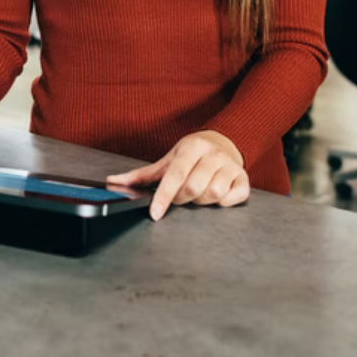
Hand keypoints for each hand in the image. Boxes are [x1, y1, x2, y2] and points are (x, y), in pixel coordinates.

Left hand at [107, 130, 248, 220]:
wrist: (222, 142)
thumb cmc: (191, 155)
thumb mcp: (167, 160)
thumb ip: (141, 174)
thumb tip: (112, 181)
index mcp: (192, 147)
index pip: (175, 175)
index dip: (164, 196)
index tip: (155, 214)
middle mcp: (213, 154)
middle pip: (193, 188)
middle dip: (182, 199)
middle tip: (180, 196)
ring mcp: (231, 166)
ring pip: (213, 194)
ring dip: (201, 201)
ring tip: (197, 193)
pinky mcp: (244, 179)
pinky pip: (233, 198)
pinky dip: (223, 203)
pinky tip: (217, 196)